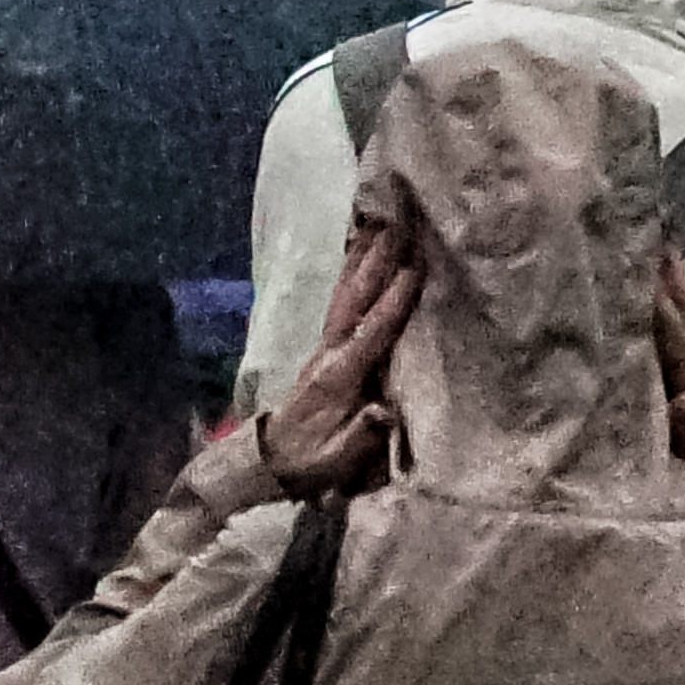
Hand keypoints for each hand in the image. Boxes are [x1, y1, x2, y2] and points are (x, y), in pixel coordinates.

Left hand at [259, 214, 415, 496]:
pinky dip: (349, 273)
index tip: (416, 266)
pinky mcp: (323, 348)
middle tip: (397, 222)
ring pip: (344, 292)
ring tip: (377, 221)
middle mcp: (330, 352)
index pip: (372, 330)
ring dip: (361, 257)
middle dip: (377, 261)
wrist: (268, 463)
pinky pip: (339, 301)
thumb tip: (384, 412)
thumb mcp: (336, 460)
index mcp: (339, 376)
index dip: (394, 299)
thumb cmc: (309, 463)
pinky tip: (358, 253)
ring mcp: (324, 347)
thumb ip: (361, 435)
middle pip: (355, 298)